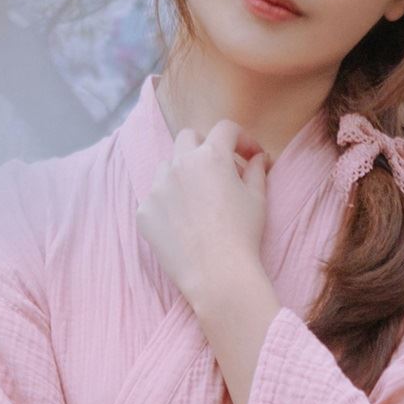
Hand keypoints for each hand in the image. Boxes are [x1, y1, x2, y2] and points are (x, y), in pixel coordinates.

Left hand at [134, 118, 268, 306]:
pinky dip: (169, 203)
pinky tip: (183, 224)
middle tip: (219, 169)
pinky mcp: (144, 211)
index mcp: (211, 156)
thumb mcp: (257, 199)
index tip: (250, 156)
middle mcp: (180, 164)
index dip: (241, 139)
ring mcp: (157, 187)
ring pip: (167, 166)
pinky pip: (155, 198)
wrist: (216, 273)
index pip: (225, 129)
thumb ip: (256, 171)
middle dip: (205, 147)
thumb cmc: (242, 234)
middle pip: (188, 138)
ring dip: (182, 173)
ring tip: (197, 198)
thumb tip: (259, 158)